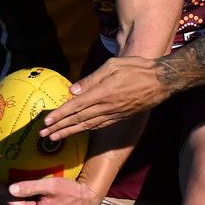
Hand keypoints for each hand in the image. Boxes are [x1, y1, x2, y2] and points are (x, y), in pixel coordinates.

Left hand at [40, 56, 168, 141]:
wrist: (161, 81)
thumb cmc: (136, 68)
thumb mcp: (112, 66)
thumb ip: (91, 79)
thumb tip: (72, 90)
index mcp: (102, 93)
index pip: (76, 106)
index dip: (60, 115)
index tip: (46, 121)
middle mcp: (106, 107)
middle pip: (78, 120)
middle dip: (59, 128)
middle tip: (43, 135)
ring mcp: (113, 114)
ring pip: (86, 126)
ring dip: (69, 132)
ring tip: (54, 138)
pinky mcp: (119, 117)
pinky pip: (98, 125)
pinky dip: (85, 130)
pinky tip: (77, 131)